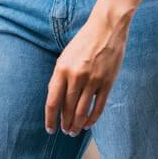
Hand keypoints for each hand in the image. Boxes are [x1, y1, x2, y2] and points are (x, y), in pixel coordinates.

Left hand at [45, 12, 130, 135]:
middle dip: (65, 124)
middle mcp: (76, 76)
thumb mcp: (65, 57)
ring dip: (78, 124)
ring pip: (82, 111)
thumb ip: (59, 77)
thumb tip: (56, 100)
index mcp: (61, 69)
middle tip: (66, 132)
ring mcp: (93, 79)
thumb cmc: (84, 42)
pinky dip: (93, 118)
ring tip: (75, 131)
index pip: (52, 102)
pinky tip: (89, 124)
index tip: (50, 130)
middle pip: (67, 109)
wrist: (107, 27)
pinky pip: (99, 106)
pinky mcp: (107, 81)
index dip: (50, 119)